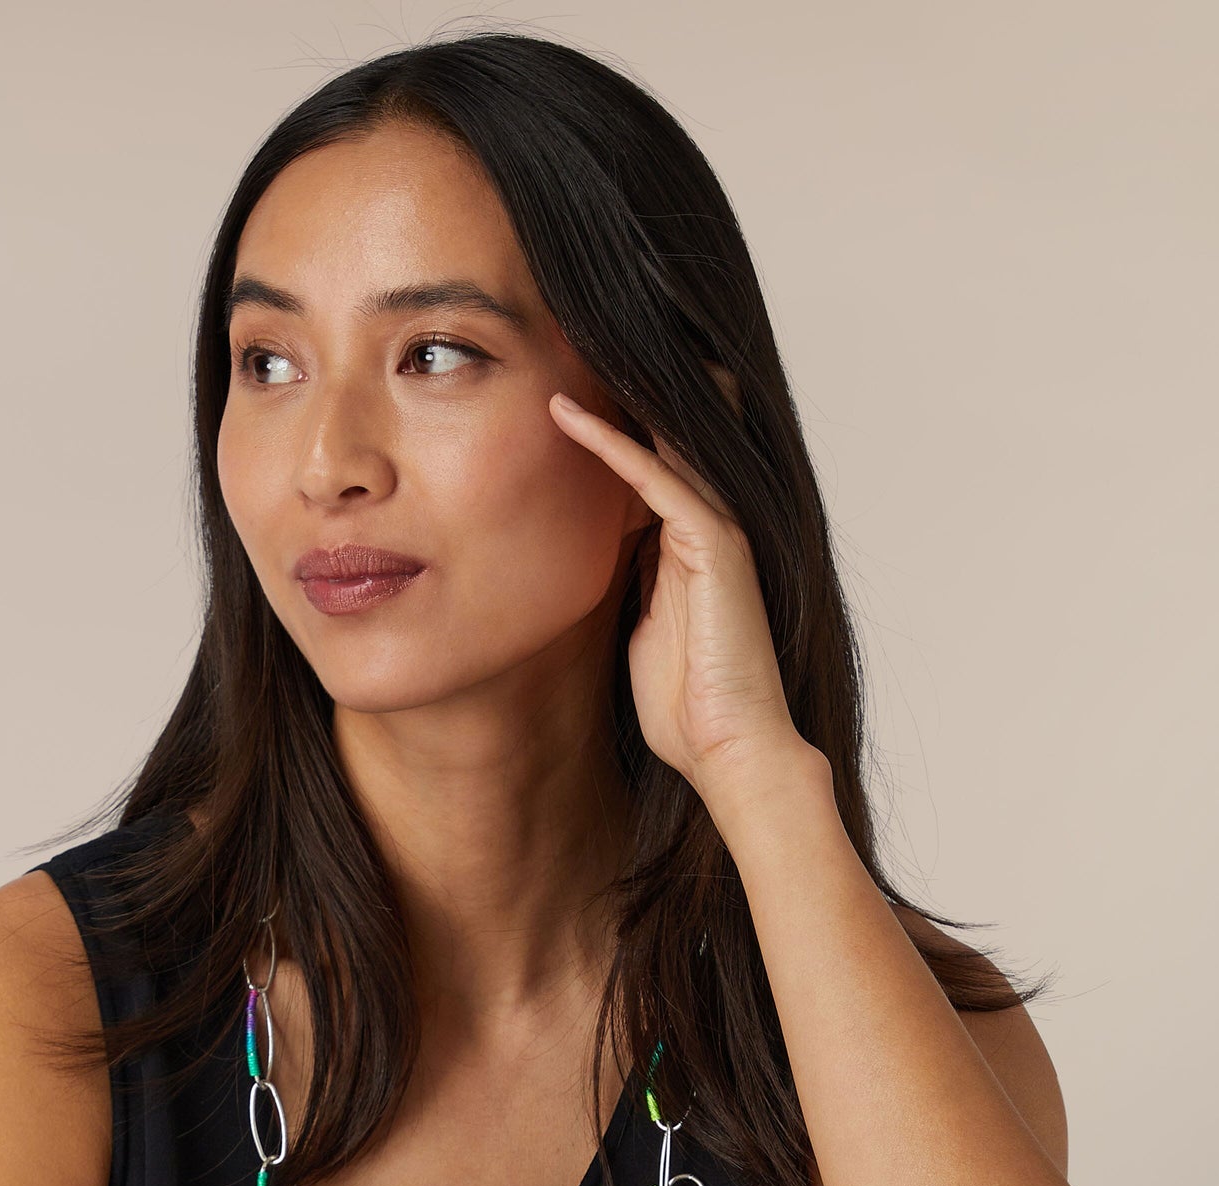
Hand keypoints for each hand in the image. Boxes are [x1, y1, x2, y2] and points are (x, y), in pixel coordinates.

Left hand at [548, 389, 820, 820]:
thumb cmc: (686, 709)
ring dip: (614, 399)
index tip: (557, 387)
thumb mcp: (640, 632)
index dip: (608, 424)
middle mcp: (709, 528)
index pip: (649, 465)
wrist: (728, 751)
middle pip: (665, 437)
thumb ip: (629, 588)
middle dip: (620, 389)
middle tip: (568, 335)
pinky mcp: (716, 545)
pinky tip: (570, 415)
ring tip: (565, 349)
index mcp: (689, 547)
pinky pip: (657, 478)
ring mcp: (717, 532)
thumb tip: (596, 565)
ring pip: (665, 442)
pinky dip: (614, 445)